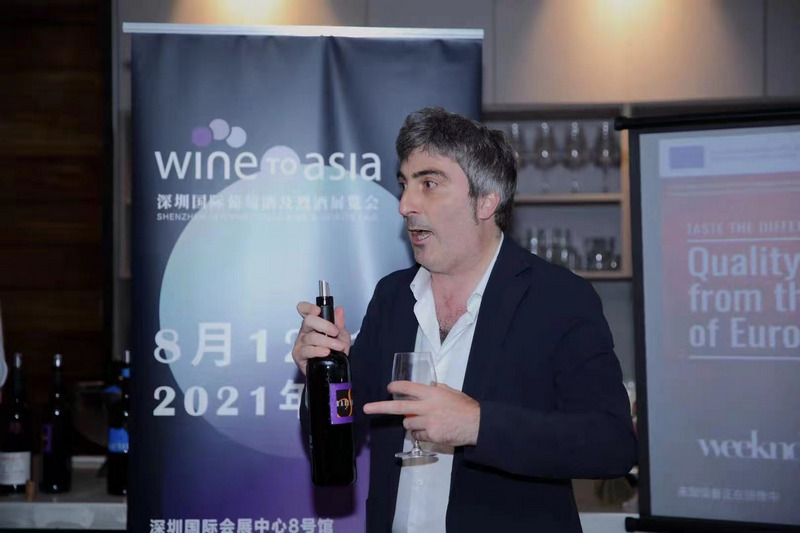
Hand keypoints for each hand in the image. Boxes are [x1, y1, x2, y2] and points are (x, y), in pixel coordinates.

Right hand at [291, 301, 350, 375]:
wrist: (332, 370)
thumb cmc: (334, 353)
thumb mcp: (341, 336)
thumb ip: (339, 323)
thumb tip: (339, 310)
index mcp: (313, 324)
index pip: (304, 310)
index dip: (308, 308)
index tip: (318, 310)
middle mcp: (305, 331)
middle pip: (308, 320)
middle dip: (325, 325)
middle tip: (335, 332)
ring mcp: (300, 343)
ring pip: (311, 337)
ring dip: (328, 341)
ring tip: (338, 346)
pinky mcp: (299, 355)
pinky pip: (307, 350)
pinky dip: (318, 350)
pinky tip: (326, 352)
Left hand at [363, 381, 479, 446]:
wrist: (477, 424)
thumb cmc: (465, 407)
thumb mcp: (451, 392)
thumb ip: (436, 389)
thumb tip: (427, 386)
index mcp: (432, 393)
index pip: (408, 387)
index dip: (396, 387)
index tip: (390, 388)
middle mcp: (427, 407)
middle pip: (399, 407)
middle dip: (380, 407)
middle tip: (366, 408)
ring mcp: (428, 422)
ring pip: (407, 424)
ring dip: (411, 423)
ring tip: (425, 422)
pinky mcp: (431, 436)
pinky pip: (417, 435)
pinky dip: (421, 434)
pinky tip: (432, 431)